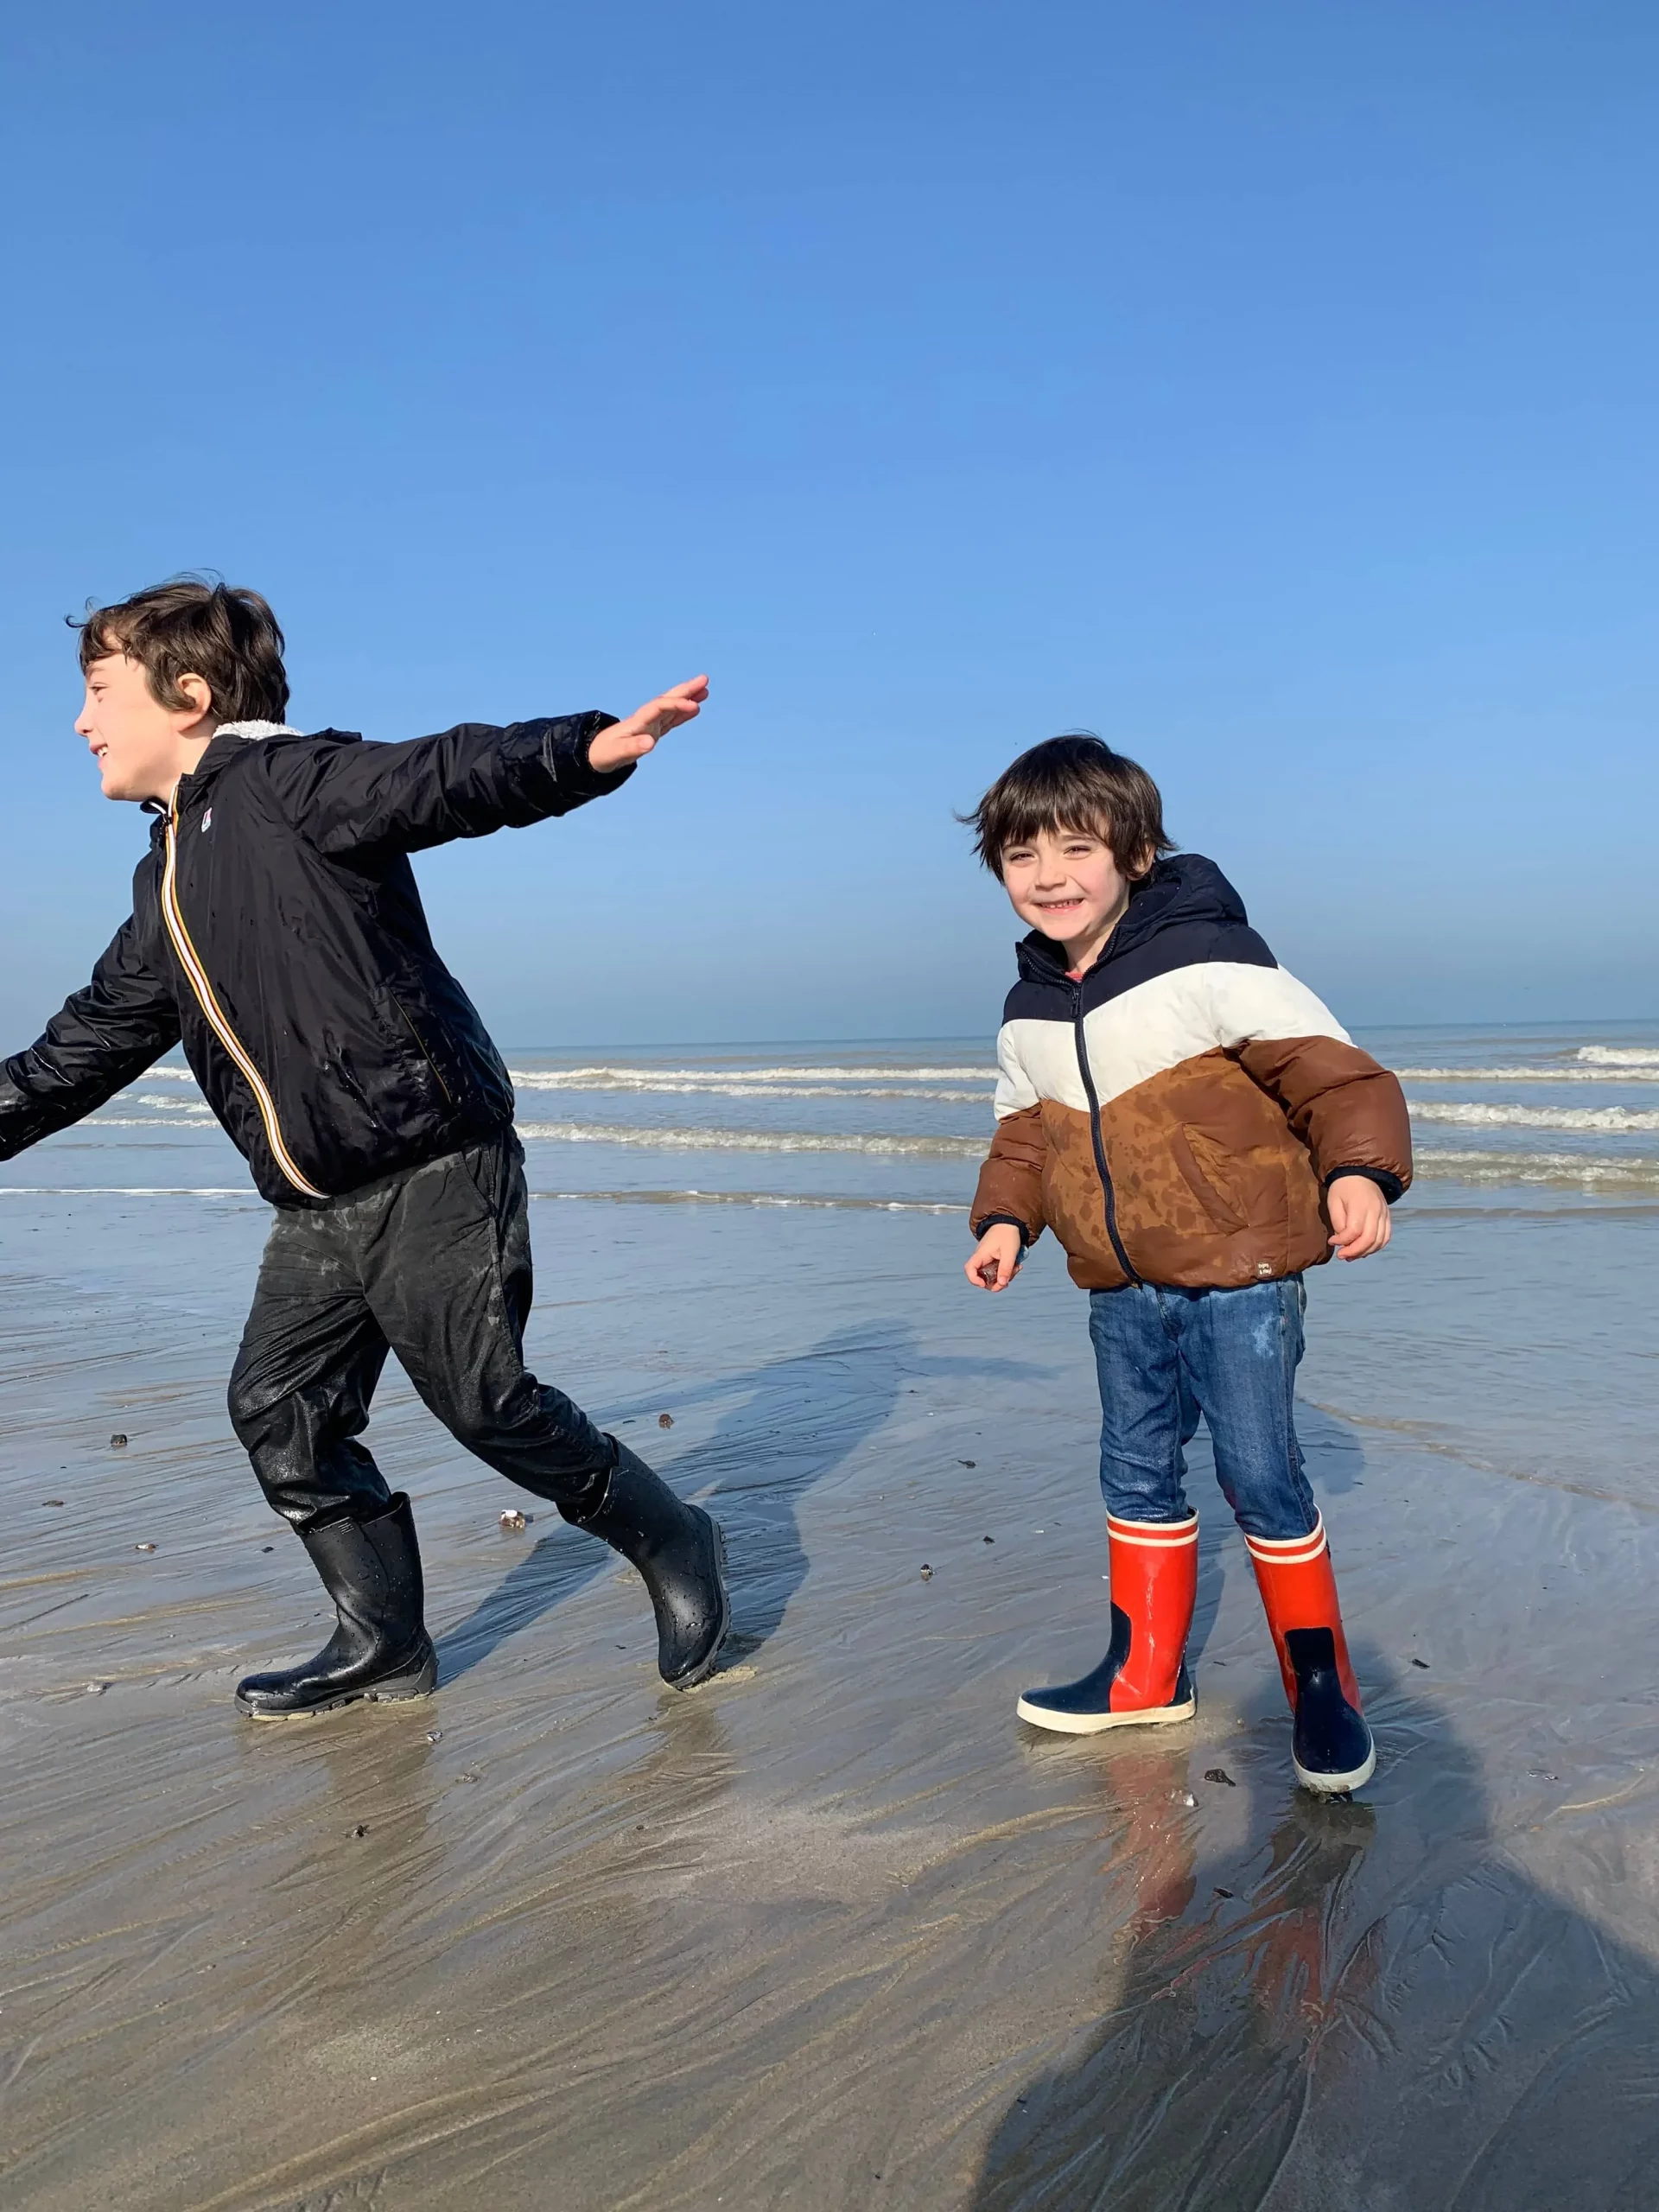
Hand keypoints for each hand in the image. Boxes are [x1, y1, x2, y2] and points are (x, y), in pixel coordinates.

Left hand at [587, 675, 708, 771]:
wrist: (595, 754)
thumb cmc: (604, 753)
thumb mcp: (617, 753)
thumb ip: (633, 747)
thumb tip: (650, 743)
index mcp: (639, 721)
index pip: (660, 707)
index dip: (677, 705)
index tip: (695, 707)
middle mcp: (646, 718)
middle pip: (668, 699)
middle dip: (686, 690)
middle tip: (704, 679)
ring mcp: (650, 724)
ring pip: (672, 707)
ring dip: (688, 697)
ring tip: (705, 689)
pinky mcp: (653, 731)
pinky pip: (672, 719)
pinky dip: (684, 713)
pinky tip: (696, 708)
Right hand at [966, 1222, 1024, 1291]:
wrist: (1011, 1222)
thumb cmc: (1008, 1234)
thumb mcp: (1009, 1252)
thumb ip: (1006, 1268)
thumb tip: (1002, 1284)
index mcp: (981, 1254)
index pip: (969, 1269)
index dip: (974, 1280)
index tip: (985, 1284)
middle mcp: (982, 1258)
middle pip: (982, 1277)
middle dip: (994, 1283)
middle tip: (1006, 1282)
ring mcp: (989, 1259)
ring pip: (992, 1276)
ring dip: (1004, 1277)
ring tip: (1016, 1269)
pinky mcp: (995, 1260)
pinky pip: (998, 1270)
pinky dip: (1007, 1272)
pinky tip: (1016, 1266)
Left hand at [1327, 1175, 1391, 1260]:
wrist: (1361, 1173)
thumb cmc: (1343, 1188)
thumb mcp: (1334, 1201)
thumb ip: (1338, 1221)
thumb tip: (1342, 1240)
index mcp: (1360, 1205)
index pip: (1354, 1231)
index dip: (1342, 1241)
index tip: (1331, 1241)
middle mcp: (1376, 1211)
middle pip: (1369, 1239)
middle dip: (1354, 1251)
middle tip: (1341, 1255)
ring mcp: (1384, 1215)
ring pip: (1379, 1241)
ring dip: (1365, 1252)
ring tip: (1351, 1255)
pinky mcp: (1388, 1217)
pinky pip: (1386, 1237)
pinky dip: (1376, 1247)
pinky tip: (1363, 1250)